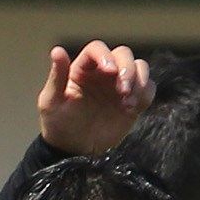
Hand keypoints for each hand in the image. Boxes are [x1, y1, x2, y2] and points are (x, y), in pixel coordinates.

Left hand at [36, 41, 151, 156]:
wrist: (74, 151)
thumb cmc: (59, 125)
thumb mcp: (51, 102)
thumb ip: (57, 77)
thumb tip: (57, 51)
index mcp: (83, 67)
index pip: (97, 49)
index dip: (105, 56)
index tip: (110, 71)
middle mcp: (104, 72)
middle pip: (123, 54)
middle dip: (127, 69)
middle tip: (122, 91)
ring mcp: (120, 85)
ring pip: (140, 67)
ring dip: (139, 81)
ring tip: (127, 103)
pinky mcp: (133, 101)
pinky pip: (148, 89)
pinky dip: (146, 94)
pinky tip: (132, 109)